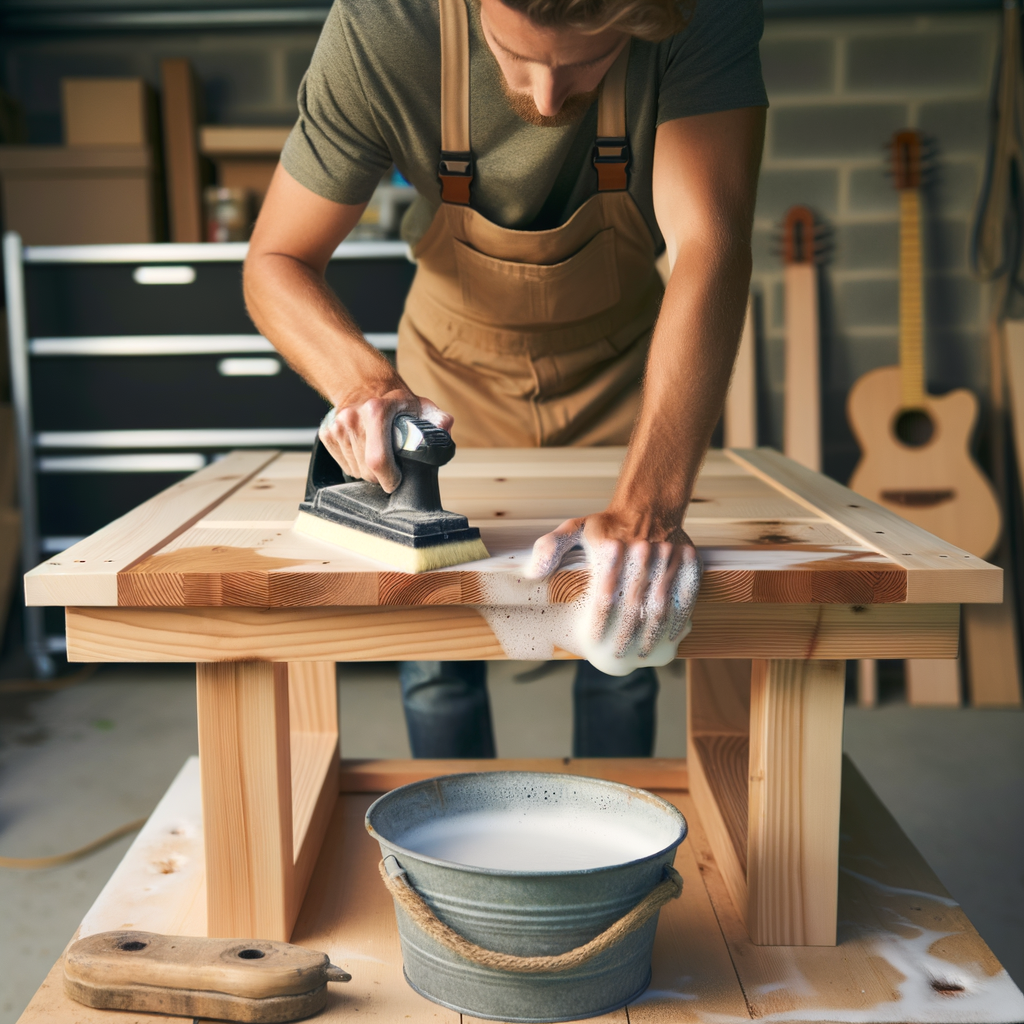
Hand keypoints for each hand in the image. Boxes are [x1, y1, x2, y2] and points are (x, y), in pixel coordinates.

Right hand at [319, 388, 453, 492]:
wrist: (365, 385)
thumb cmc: (397, 402)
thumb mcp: (422, 406)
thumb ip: (437, 418)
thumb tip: (445, 427)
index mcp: (377, 410)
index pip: (379, 460)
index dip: (390, 478)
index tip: (397, 480)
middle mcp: (353, 418)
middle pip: (367, 470)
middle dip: (381, 477)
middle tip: (393, 466)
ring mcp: (338, 426)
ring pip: (355, 470)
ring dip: (368, 471)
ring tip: (379, 454)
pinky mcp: (327, 433)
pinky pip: (343, 464)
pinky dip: (355, 465)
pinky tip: (365, 451)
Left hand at [527, 511, 701, 662]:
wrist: (648, 504)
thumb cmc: (607, 526)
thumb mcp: (574, 528)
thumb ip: (550, 547)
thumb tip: (532, 573)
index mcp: (611, 547)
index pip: (605, 594)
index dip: (600, 622)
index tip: (594, 642)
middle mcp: (641, 551)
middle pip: (635, 603)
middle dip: (626, 634)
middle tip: (618, 655)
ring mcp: (668, 555)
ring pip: (662, 602)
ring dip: (653, 633)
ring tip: (642, 654)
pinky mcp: (689, 560)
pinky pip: (688, 594)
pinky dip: (680, 617)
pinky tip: (671, 637)